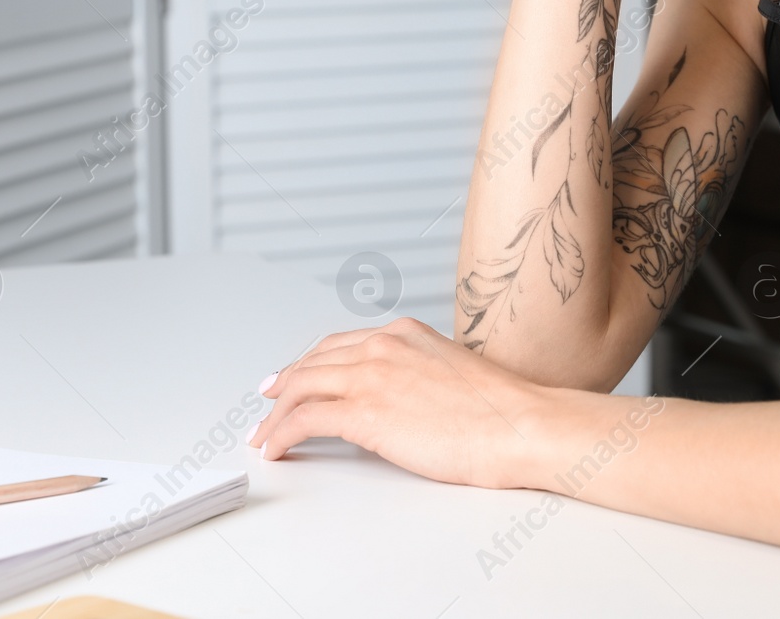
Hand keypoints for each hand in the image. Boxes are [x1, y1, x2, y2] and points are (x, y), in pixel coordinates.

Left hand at [246, 317, 548, 488]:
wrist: (518, 425)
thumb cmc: (500, 411)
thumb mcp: (453, 373)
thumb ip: (419, 375)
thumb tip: (403, 399)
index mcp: (404, 333)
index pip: (340, 345)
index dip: (311, 363)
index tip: (296, 375)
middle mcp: (381, 346)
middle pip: (313, 363)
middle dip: (284, 384)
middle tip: (266, 401)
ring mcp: (370, 376)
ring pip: (301, 388)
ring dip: (275, 413)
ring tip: (262, 434)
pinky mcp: (364, 412)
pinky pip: (304, 420)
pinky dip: (281, 433)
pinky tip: (276, 447)